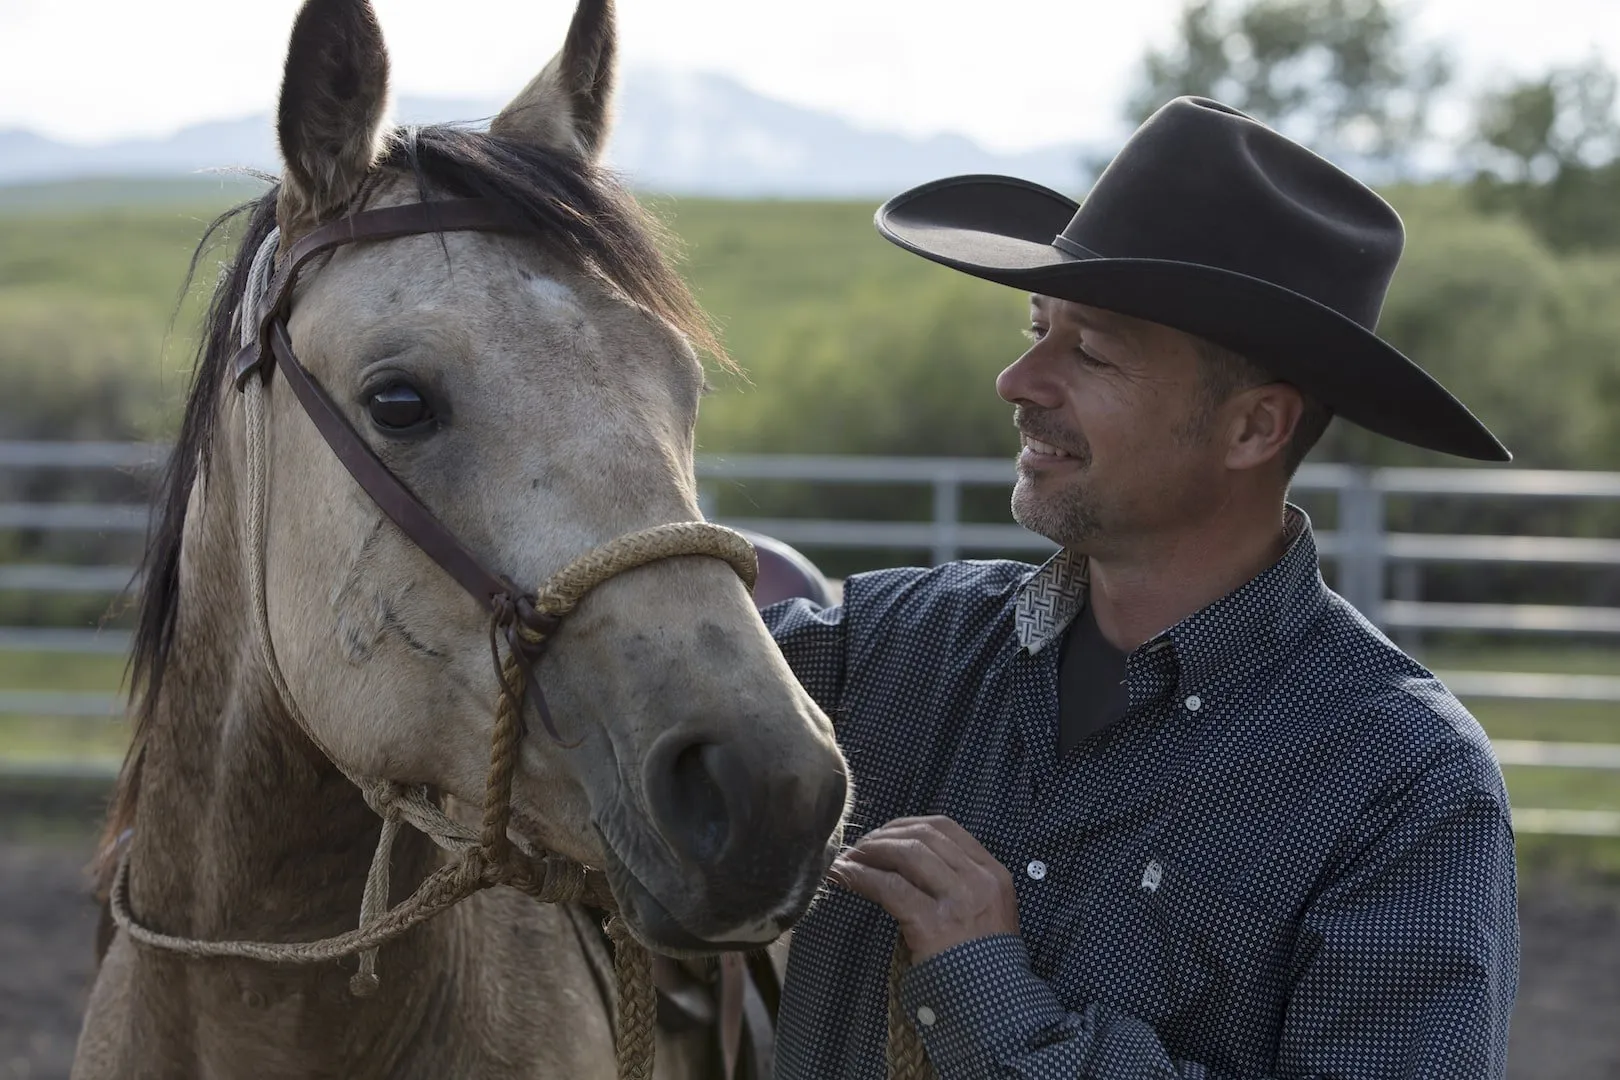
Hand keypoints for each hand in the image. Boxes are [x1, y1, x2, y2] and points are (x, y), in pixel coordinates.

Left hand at [827, 815, 1018, 961]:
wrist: (995, 1007)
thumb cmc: (984, 963)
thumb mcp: (988, 912)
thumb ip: (961, 883)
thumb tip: (909, 859)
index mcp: (994, 873)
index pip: (946, 828)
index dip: (908, 824)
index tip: (884, 833)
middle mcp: (979, 881)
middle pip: (922, 836)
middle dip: (884, 836)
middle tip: (860, 848)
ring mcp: (958, 902)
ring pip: (905, 854)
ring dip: (870, 851)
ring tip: (848, 860)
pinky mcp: (933, 924)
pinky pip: (889, 887)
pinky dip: (861, 877)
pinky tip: (844, 876)